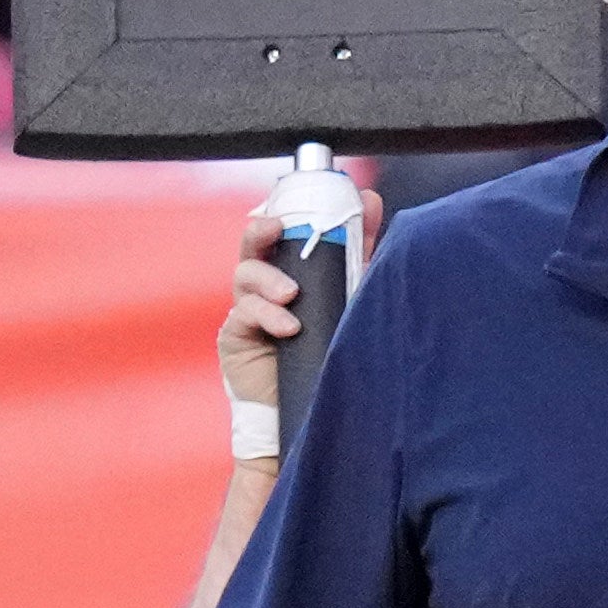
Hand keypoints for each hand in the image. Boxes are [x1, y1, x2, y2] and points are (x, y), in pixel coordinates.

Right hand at [217, 186, 385, 407]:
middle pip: (252, 244)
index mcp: (289, 269)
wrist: (317, 408)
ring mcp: (248, 308)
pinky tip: (288, 327)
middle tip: (277, 229)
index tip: (292, 207)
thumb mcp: (351, 294)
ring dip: (268, 280)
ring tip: (291, 295)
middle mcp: (265, 285)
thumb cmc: (333, 348)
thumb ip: (359, 251)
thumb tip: (371, 200)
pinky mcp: (236, 335)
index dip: (280, 214)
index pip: (278, 232)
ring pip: (245, 275)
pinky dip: (267, 315)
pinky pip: (244, 313)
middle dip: (261, 230)